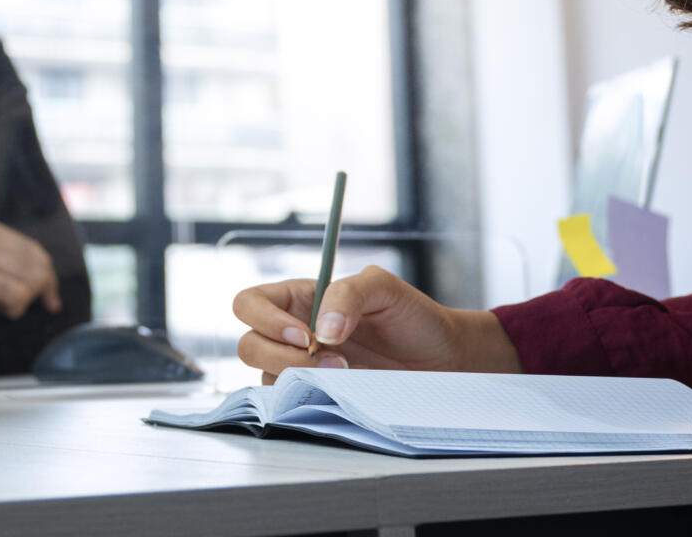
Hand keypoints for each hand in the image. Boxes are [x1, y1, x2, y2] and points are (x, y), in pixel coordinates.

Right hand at [0, 213, 61, 318]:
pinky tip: (3, 308)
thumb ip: (1, 253)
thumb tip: (41, 278)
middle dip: (42, 289)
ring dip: (24, 300)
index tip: (51, 294)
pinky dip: (15, 306)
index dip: (48, 273)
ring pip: (28, 281)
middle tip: (41, 303)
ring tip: (8, 304)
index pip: (33, 248)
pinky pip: (14, 295)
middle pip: (36, 264)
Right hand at [231, 265, 521, 378]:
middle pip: (248, 344)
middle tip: (330, 361)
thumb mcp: (384, 287)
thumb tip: (321, 329)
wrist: (443, 359)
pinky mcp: (317, 398)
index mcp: (300, 299)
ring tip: (345, 375)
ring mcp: (303, 368)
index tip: (305, 334)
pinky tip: (338, 393)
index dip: (264, 319)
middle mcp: (293, 333)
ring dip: (298, 379)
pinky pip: (290, 404)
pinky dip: (306, 401)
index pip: (250, 303)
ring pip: (264, 377)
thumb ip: (348, 295)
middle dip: (281, 355)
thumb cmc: (413, 316)